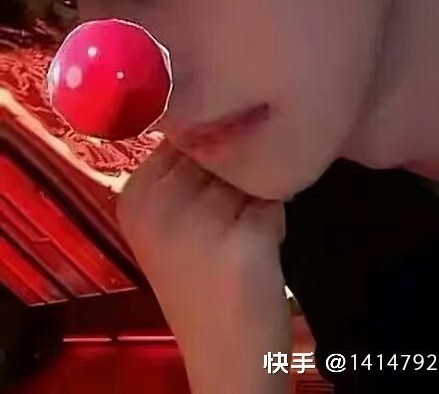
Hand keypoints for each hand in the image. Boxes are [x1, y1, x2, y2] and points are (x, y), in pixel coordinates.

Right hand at [117, 139, 289, 392]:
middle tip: (232, 214)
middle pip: (219, 144)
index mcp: (135, 194)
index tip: (217, 175)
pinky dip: (277, 214)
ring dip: (260, 190)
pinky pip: (276, 195)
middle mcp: (160, 202)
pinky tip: (261, 244)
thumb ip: (185, 170)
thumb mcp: (172, 222)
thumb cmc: (201, 280)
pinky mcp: (243, 237)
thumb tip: (226, 111)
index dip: (213, 142)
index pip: (185, 130)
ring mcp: (200, 220)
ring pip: (252, 165)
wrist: (225, 352)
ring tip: (246, 229)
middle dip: (239, 167)